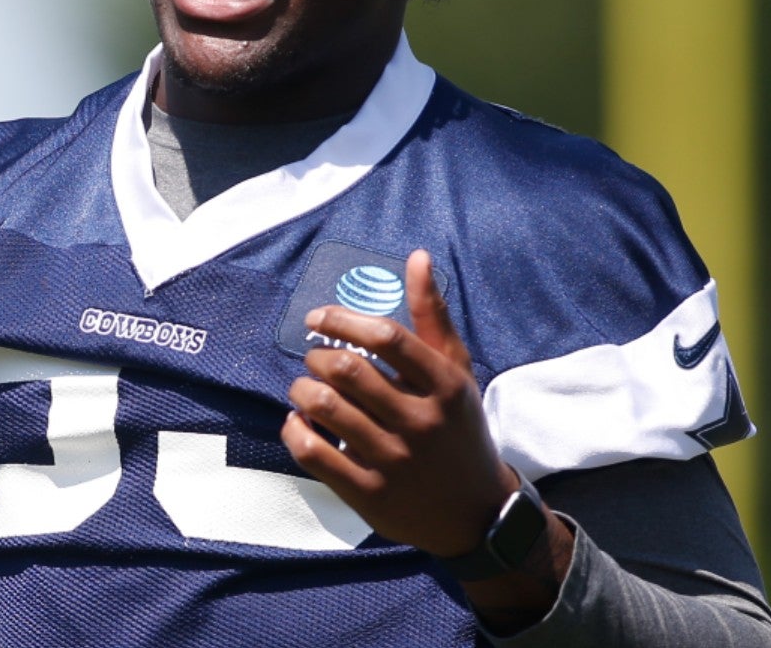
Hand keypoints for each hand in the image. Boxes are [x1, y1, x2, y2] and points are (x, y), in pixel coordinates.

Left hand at [280, 249, 573, 631]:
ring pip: (325, 408)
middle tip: (314, 359)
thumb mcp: (455, 371)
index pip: (385, 336)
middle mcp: (421, 421)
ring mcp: (395, 460)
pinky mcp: (370, 494)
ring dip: (302, 389)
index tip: (318, 318)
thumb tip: (417, 256)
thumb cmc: (457, 428)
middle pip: (347, 370)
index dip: (342, 319)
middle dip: (316, 356)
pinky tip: (300, 421)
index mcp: (444, 385)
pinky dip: (295, 429)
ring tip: (305, 388)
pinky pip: (313, 453)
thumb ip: (432, 315)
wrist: (475, 514)